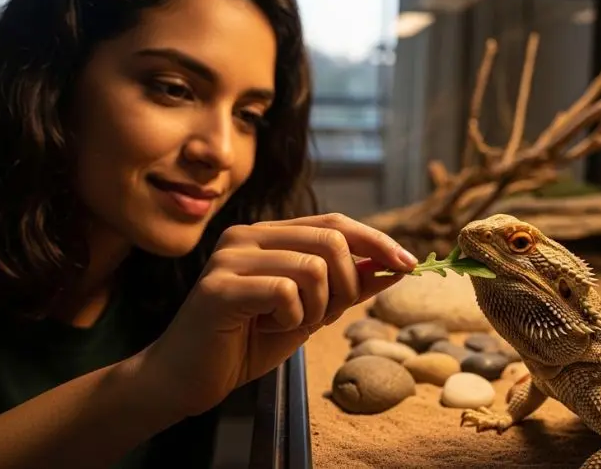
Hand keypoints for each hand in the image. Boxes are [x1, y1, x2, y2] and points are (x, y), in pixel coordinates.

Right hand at [134, 213, 416, 416]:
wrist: (189, 377)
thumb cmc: (248, 341)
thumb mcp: (312, 311)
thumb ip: (348, 286)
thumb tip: (395, 267)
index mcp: (269, 234)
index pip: (336, 223)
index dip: (378, 242)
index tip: (410, 265)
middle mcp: (248, 234)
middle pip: (332, 238)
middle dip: (349, 283)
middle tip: (327, 315)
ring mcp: (231, 256)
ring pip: (313, 266)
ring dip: (318, 306)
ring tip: (290, 323)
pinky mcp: (220, 286)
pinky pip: (286, 292)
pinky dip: (291, 318)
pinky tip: (265, 328)